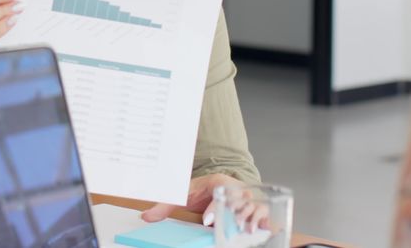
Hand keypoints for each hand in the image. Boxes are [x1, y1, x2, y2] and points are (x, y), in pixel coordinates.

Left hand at [141, 174, 268, 232]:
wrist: (216, 185)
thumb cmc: (201, 190)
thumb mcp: (182, 195)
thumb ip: (165, 206)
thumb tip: (146, 216)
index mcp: (218, 181)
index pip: (220, 190)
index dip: (214, 207)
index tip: (207, 220)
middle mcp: (235, 187)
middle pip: (241, 197)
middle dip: (236, 212)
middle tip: (231, 225)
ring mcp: (246, 197)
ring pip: (255, 204)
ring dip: (251, 217)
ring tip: (245, 229)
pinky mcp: (254, 207)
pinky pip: (264, 211)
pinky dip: (263, 219)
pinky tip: (259, 229)